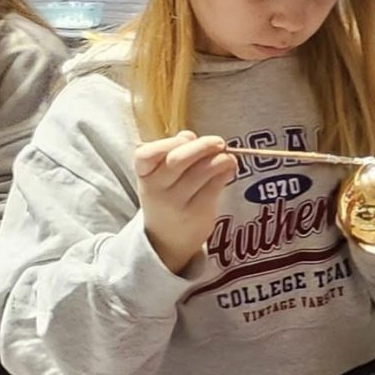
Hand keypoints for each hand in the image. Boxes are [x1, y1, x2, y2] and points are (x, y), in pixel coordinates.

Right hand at [136, 132, 235, 274]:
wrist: (167, 239)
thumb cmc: (167, 196)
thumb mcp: (161, 175)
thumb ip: (172, 153)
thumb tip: (189, 135)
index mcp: (144, 174)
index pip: (146, 155)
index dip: (168, 142)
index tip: (187, 138)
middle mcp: (156, 189)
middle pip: (178, 160)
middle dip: (202, 146)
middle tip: (219, 142)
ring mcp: (176, 203)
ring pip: (200, 172)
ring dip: (220, 159)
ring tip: (228, 156)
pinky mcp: (197, 212)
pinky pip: (214, 186)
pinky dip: (226, 172)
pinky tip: (230, 168)